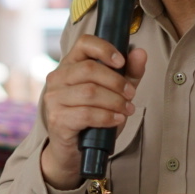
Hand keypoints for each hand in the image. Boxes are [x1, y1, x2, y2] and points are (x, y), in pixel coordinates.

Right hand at [37, 35, 148, 189]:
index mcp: (70, 64)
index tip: (121, 62)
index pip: (84, 43)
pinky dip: (107, 117)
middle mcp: (57, 78)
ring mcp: (54, 99)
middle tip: (131, 94)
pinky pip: (86, 114)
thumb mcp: (115, 92)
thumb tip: (140, 53)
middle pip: (89, 69)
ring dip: (115, 101)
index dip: (104, 49)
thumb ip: (129, 73)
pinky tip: (117, 120)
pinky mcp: (57, 119)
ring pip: (90, 92)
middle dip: (116, 82)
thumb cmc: (93, 117)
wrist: (74, 150)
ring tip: (127, 109)